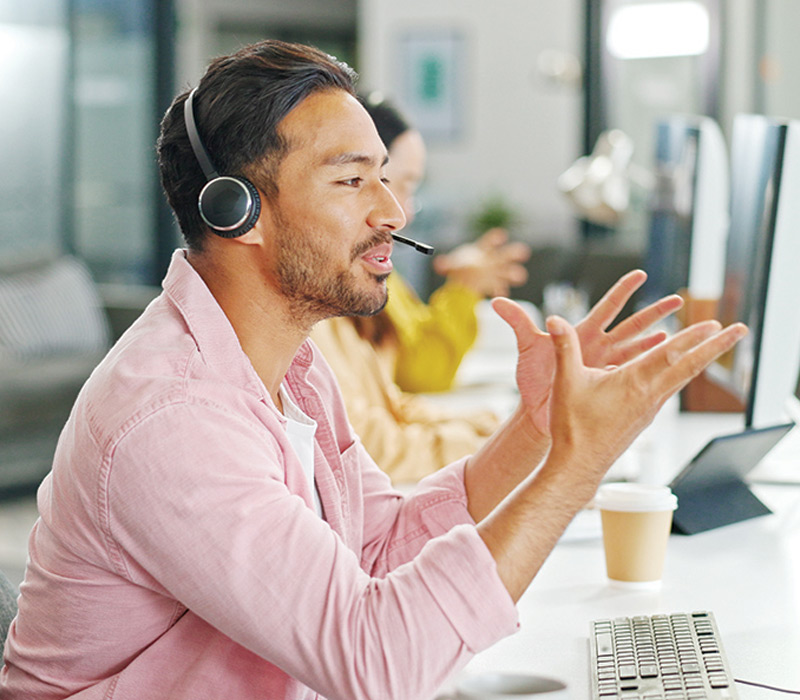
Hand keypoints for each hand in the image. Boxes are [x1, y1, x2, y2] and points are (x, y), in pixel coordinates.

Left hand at [432, 228, 530, 296]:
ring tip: (520, 276)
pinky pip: (500, 288)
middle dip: (514, 253)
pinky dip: (500, 291)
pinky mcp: (495, 285)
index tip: (501, 235)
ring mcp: (496, 273)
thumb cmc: (460, 266)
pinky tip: (500, 294)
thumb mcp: (451, 265)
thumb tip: (437, 264)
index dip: (495, 238)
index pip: (490, 242)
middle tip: (523, 252)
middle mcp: (493, 260)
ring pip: (509, 272)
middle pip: (505, 255)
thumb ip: (446, 264)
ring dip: (515, 273)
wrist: (464, 278)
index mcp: (483, 250)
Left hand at [491, 269, 683, 435]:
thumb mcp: (525, 346)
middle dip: (655, 312)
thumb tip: (495, 300)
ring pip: (639, 352)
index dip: (623, 290)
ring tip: (681, 334)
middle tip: (678, 300)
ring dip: (658, 343)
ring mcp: (605, 368)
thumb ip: (516, 321)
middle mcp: (598, 348)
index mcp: (582, 333)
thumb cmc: (531, 377)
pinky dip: (646, 372)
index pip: (607, 307)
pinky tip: (664, 367)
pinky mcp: (607, 387)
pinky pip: (631, 378)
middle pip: (632, 325)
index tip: (640, 274)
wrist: (534, 412)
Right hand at [545, 315, 747, 483]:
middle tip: (740, 330)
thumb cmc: (573, 426)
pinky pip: (668, 390)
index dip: (694, 336)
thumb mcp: (566, 381)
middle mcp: (649, 396)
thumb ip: (564, 347)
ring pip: (682, 379)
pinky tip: (677, 374)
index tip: (716, 323)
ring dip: (700, 360)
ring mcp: (649, 409)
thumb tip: (553, 319)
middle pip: (690, 366)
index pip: (671, 354)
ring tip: (713, 347)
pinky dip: (679, 375)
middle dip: (716, 346)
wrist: (578, 465)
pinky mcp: (643, 418)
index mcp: (633, 383)